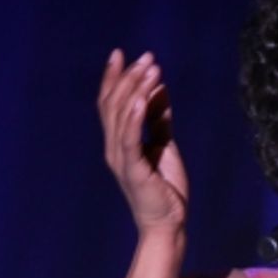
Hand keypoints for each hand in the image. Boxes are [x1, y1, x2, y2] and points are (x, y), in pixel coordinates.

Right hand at [98, 48, 188, 231]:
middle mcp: (114, 147)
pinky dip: (133, 117)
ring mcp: (121, 158)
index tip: (121, 54)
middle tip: (147, 57)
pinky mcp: (132, 170)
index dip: (114, 78)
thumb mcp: (164, 147)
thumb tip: (160, 92)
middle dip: (129, 77)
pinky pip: (130, 139)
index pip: (110, 103)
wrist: (168, 224)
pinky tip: (140, 98)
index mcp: (119, 142)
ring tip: (151, 69)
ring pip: (121, 115)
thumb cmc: (165, 189)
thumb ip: (158, 122)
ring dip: (135, 89)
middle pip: (113, 103)